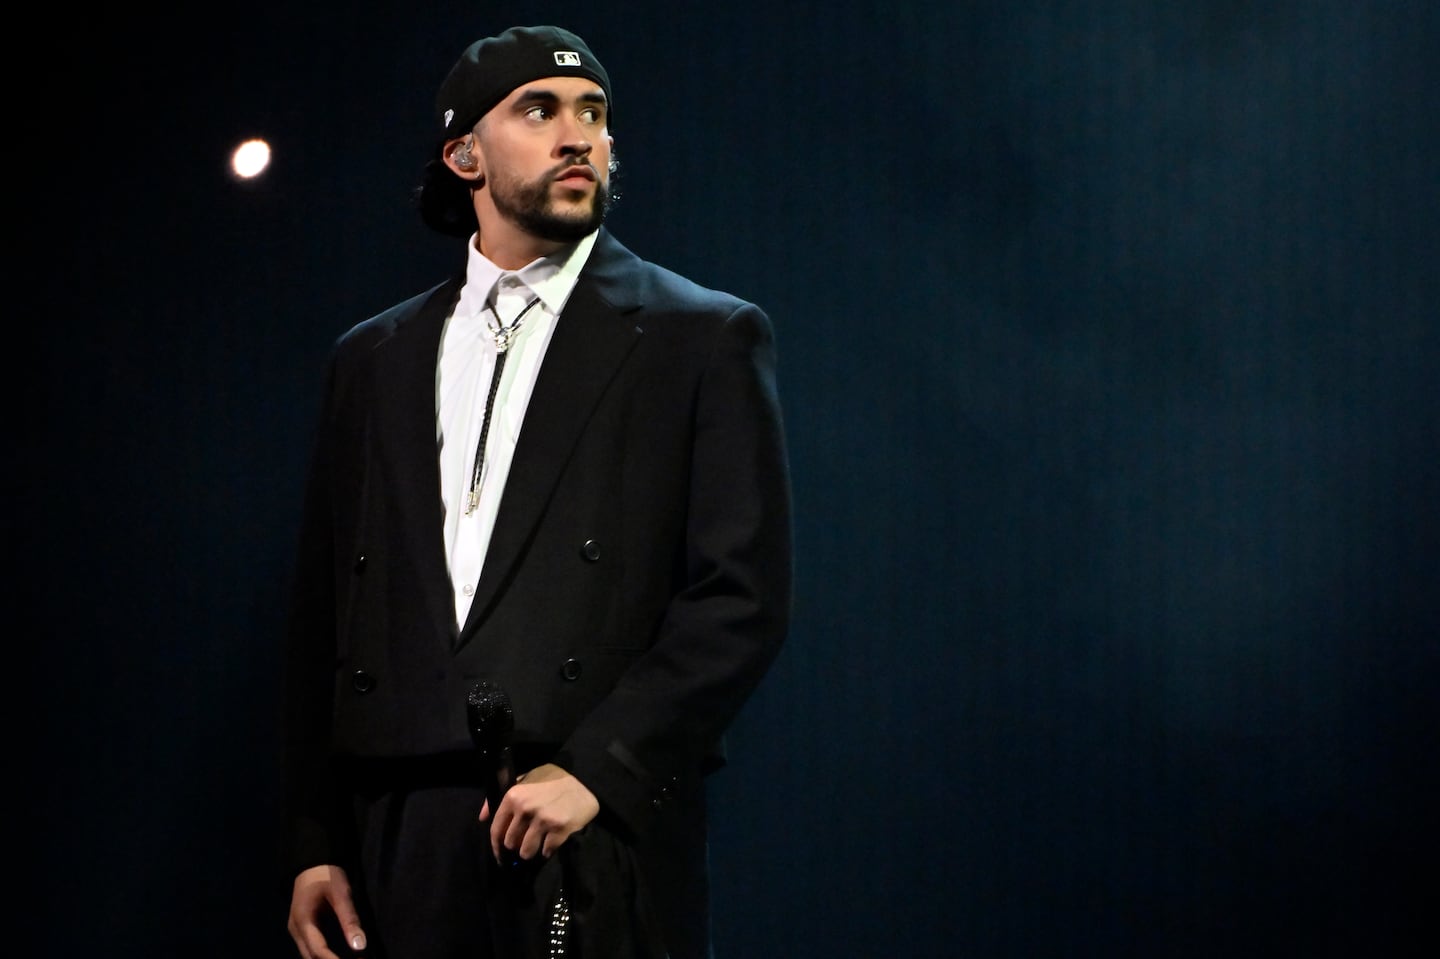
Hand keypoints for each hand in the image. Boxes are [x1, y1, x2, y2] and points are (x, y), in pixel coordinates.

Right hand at [287, 864, 367, 957]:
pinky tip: (340, 956)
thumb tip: (360, 946)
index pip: (318, 950)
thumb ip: (350, 920)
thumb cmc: (327, 875)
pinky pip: (310, 948)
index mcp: (303, 921)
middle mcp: (296, 930)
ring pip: (309, 955)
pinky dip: (324, 955)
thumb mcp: (341, 894)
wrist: (312, 864)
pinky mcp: (302, 930)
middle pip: (310, 957)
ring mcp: (296, 930)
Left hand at [481, 762, 599, 861]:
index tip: (500, 855)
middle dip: (517, 846)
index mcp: (513, 796)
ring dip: (531, 851)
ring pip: (526, 851)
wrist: (586, 779)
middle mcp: (525, 809)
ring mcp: (543, 820)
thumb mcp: (527, 778)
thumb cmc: (554, 779)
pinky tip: (552, 842)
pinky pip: (546, 851)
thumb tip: (482, 817)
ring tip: (538, 845)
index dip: (496, 846)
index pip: (496, 830)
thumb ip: (504, 796)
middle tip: (525, 843)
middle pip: (511, 843)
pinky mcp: (559, 830)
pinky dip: (548, 850)